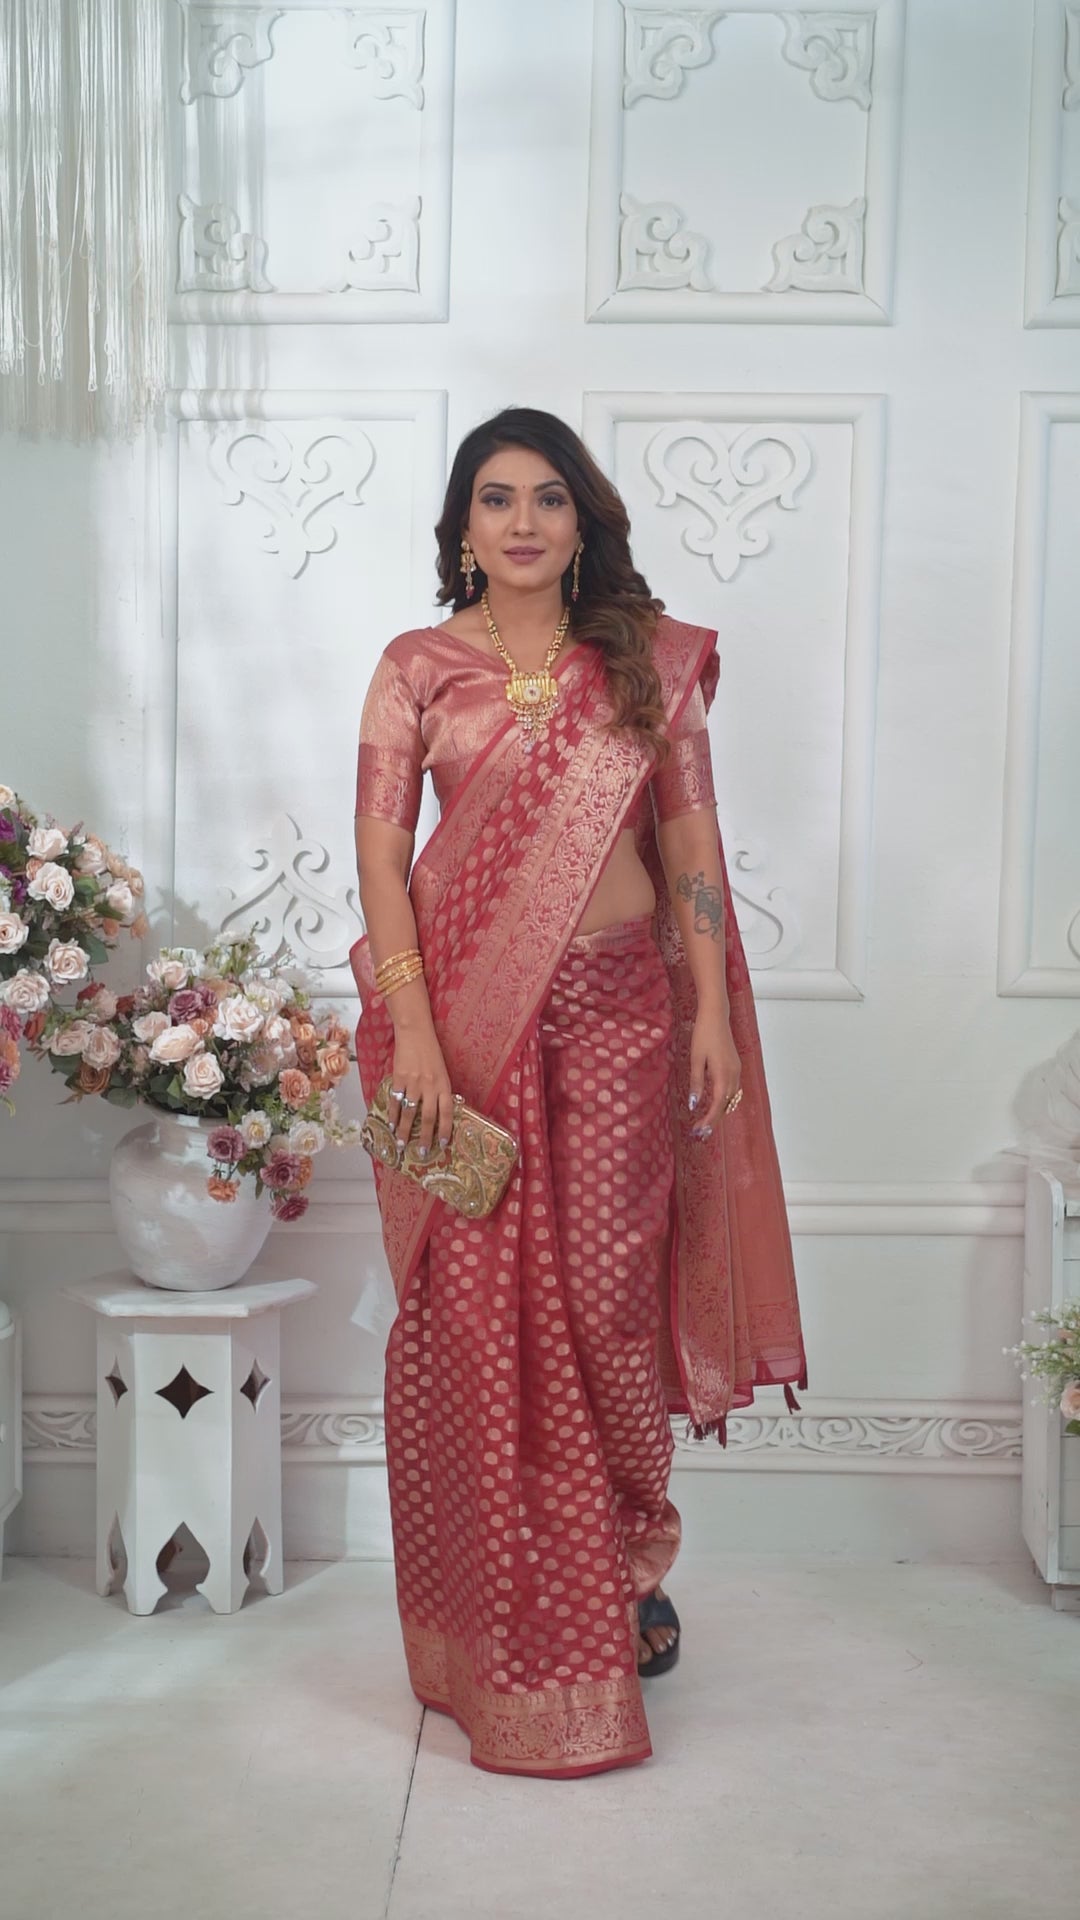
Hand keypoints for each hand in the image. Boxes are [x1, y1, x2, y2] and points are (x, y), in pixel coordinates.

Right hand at [385, 1026, 454, 1159]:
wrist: (415, 1032)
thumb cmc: (431, 1052)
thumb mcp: (442, 1072)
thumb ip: (441, 1091)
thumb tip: (439, 1113)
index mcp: (444, 1084)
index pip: (447, 1112)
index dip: (445, 1130)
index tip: (442, 1144)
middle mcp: (430, 1086)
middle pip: (428, 1117)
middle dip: (424, 1137)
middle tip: (421, 1152)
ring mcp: (413, 1083)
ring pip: (409, 1113)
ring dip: (404, 1130)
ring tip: (401, 1144)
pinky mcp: (399, 1078)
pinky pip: (395, 1101)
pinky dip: (392, 1114)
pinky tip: (390, 1124)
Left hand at [688, 1009, 739, 1136]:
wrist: (716, 1016)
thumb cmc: (703, 1035)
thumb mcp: (696, 1059)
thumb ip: (696, 1083)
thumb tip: (694, 1105)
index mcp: (723, 1074)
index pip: (718, 1105)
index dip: (709, 1120)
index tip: (698, 1131)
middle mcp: (734, 1075)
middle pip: (726, 1105)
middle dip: (713, 1120)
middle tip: (699, 1132)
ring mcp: (736, 1070)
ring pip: (730, 1098)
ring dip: (719, 1111)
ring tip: (705, 1122)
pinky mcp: (735, 1066)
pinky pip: (731, 1089)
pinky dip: (723, 1100)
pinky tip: (713, 1103)